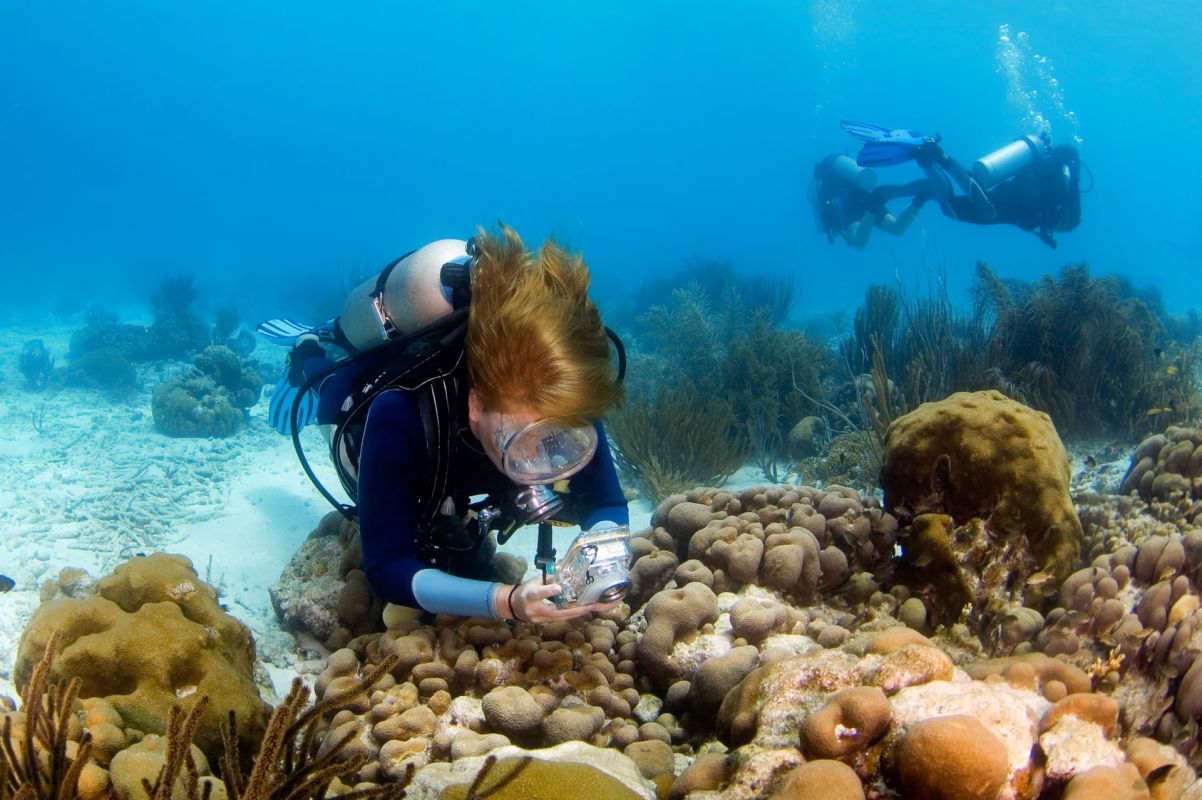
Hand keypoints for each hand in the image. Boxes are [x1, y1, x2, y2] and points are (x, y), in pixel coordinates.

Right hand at [507, 576, 621, 622]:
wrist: (513, 607)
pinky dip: (578, 612)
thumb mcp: (533, 581)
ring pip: (566, 616)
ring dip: (583, 611)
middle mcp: (537, 611)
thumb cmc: (524, 591)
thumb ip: (549, 578)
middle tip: (597, 603)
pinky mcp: (548, 622)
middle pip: (560, 611)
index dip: (549, 591)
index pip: (539, 593)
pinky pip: (566, 617)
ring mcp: (543, 619)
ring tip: (601, 605)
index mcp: (530, 596)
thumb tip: (567, 571)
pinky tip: (591, 608)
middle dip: (580, 608)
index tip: (558, 588)